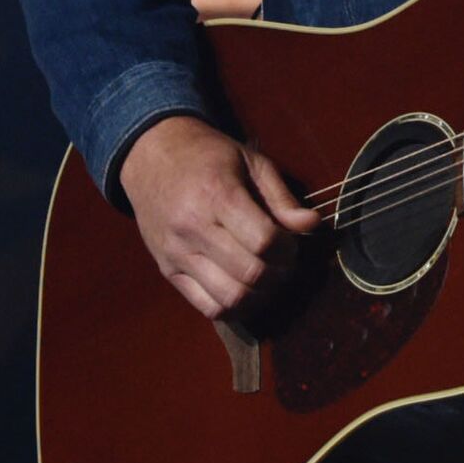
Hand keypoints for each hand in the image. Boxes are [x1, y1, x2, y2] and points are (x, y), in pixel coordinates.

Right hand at [117, 115, 320, 319]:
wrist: (151, 157)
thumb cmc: (208, 155)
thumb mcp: (250, 162)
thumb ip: (281, 197)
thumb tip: (312, 224)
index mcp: (217, 195)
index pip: (264, 241)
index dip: (289, 248)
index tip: (292, 241)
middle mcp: (193, 228)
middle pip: (250, 272)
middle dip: (280, 273)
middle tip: (285, 262)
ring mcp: (177, 254)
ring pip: (230, 297)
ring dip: (260, 295)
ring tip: (268, 277)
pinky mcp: (167, 271)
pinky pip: (207, 307)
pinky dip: (234, 306)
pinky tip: (246, 288)